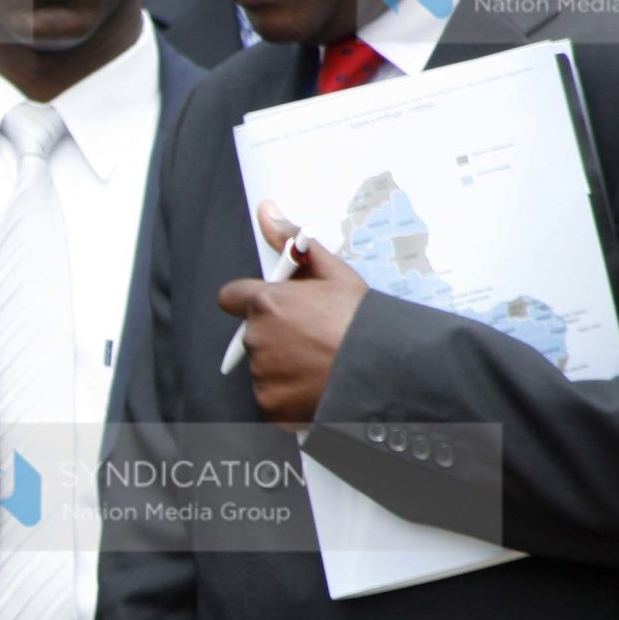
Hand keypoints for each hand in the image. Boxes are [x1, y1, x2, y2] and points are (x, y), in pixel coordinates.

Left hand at [218, 200, 367, 427]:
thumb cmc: (364, 324)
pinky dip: (289, 394)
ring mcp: (262, 374)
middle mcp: (257, 338)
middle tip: (313, 337)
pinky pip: (271, 396)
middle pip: (253, 332)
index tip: (275, 307)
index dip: (253, 301)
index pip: (232, 297)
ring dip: (283, 364)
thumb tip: (267, 214)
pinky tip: (317, 384)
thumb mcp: (335, 274)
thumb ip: (294, 244)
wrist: (386, 372)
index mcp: (266, 303)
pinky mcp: (270, 405)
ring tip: (320, 362)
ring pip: (263, 365)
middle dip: (276, 333)